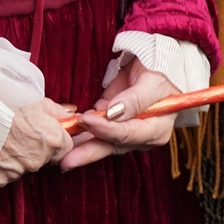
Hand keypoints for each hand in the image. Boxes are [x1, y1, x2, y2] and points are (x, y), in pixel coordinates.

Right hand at [0, 97, 74, 190]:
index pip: (64, 150)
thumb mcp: (36, 98)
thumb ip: (57, 112)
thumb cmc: (3, 96)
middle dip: (32, 150)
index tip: (40, 133)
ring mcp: (14, 173)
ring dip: (12, 159)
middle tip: (14, 133)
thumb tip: (70, 115)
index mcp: (51, 140)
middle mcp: (36, 161)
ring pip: (18, 170)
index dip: (52, 141)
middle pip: (41, 161)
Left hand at [60, 58, 180, 170]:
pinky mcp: (112, 124)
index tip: (86, 120)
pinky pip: (95, 132)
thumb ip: (135, 99)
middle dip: (88, 153)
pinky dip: (81, 134)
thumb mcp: (153, 83)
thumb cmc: (161, 72)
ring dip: (81, 147)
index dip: (106, 129)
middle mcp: (140, 136)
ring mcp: (125, 132)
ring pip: (101, 143)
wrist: (156, 63)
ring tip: (61, 153)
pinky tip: (67, 136)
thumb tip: (114, 114)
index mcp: (155, 129)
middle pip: (111, 146)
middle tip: (66, 160)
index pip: (127, 134)